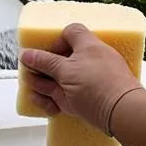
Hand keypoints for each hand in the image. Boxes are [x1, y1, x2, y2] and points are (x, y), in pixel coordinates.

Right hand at [20, 23, 142, 131]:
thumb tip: (26, 54)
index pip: (70, 33)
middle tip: (32, 76)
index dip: (55, 42)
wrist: (119, 112)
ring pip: (57, 81)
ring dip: (44, 88)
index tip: (46, 55)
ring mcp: (86, 81)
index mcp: (88, 46)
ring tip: (38, 94)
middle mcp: (88, 61)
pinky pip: (63, 98)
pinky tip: (51, 107)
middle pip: (58, 60)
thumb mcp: (65, 70)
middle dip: (42, 70)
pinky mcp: (84, 99)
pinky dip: (54, 102)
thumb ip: (44, 61)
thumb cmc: (97, 84)